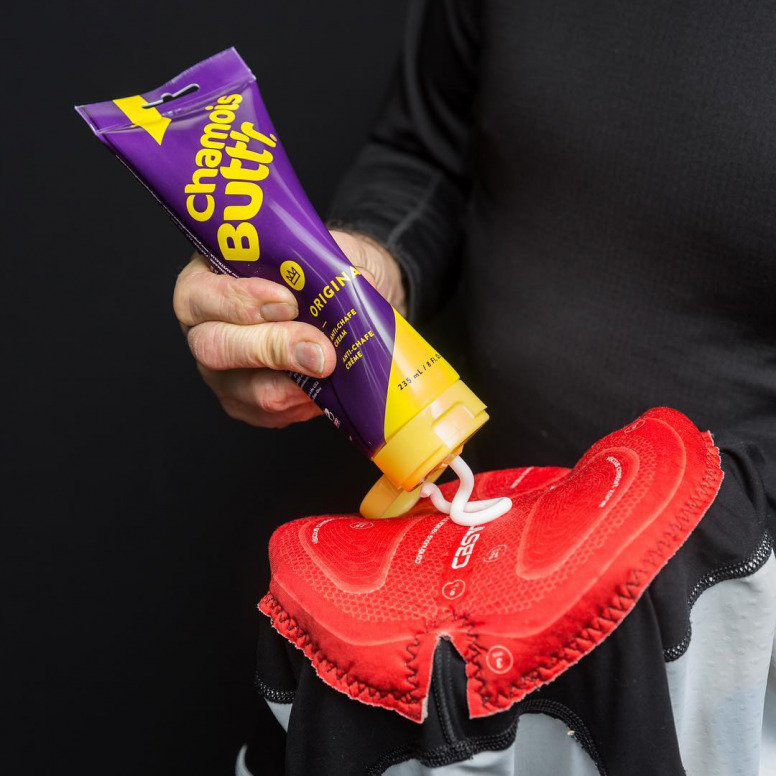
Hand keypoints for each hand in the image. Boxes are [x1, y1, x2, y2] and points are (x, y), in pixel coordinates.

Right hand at [173, 231, 405, 427]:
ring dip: (296, 383)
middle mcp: (204, 330)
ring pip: (247, 390)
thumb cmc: (314, 269)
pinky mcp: (246, 404)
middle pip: (215, 348)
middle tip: (320, 349)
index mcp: (206, 281)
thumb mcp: (315, 250)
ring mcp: (221, 372)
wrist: (335, 299)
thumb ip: (318, 263)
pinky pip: (270, 413)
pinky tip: (329, 388)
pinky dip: (305, 402)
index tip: (287, 301)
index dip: (240, 300)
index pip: (200, 295)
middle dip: (272, 348)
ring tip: (333, 370)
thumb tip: (347, 285)